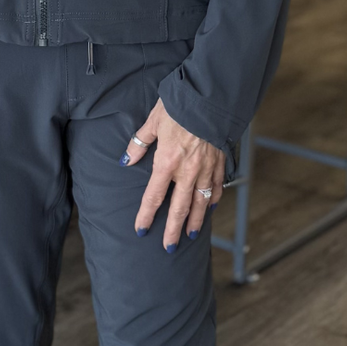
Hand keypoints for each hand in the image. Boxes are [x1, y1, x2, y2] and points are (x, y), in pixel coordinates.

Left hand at [121, 99, 226, 250]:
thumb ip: (139, 143)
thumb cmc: (179, 106)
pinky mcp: (220, 163)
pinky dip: (213, 200)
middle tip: (169, 248)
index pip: (153, 197)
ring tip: (191, 236)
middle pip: (179, 208)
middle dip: (173, 231)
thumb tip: (126, 160)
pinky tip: (210, 208)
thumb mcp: (153, 121)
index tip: (141, 231)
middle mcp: (187, 171)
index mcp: (167, 162)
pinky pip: (217, 187)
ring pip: (200, 203)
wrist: (210, 97)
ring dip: (195, 221)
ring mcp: (206, 169)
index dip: (146, 216)